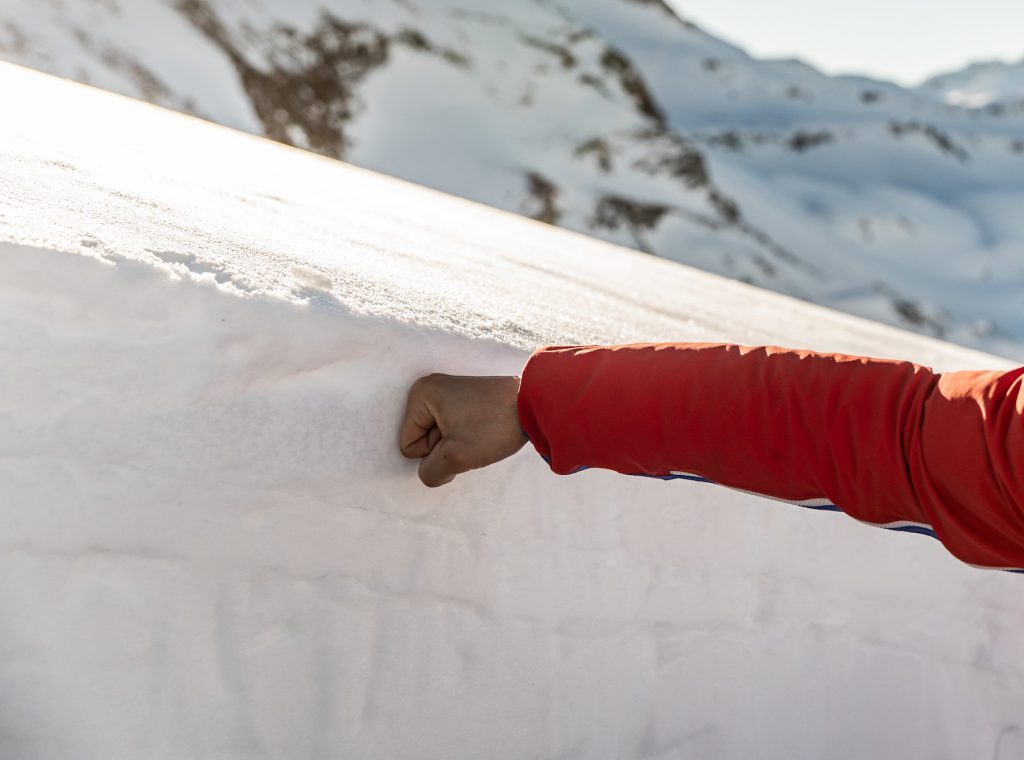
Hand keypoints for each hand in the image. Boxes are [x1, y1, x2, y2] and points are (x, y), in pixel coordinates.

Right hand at [399, 374, 527, 486]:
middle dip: (446, 448)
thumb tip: (430, 471)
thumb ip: (430, 473)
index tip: (460, 442)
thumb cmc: (493, 426)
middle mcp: (430, 388)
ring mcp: (449, 391)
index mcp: (420, 394)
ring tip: (481, 433)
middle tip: (472, 439)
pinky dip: (467, 436)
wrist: (536, 404)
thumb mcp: (456, 457)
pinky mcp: (467, 398)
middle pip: (424, 440)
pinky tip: (484, 429)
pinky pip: (455, 428)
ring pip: (440, 437)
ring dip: (458, 444)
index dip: (434, 454)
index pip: (409, 446)